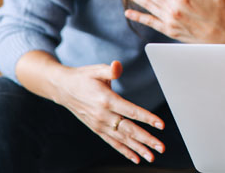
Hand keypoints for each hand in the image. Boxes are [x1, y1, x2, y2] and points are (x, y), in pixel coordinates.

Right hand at [51, 60, 165, 163]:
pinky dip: (124, 151)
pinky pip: (113, 142)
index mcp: (106, 100)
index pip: (131, 111)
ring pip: (122, 139)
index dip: (147, 118)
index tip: (161, 125)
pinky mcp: (97, 129)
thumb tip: (118, 65)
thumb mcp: (96, 70)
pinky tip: (136, 158)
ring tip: (152, 157)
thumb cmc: (83, 77)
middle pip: (129, 129)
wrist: (63, 89)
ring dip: (138, 149)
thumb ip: (110, 70)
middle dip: (146, 139)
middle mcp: (103, 115)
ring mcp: (99, 124)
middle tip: (161, 147)